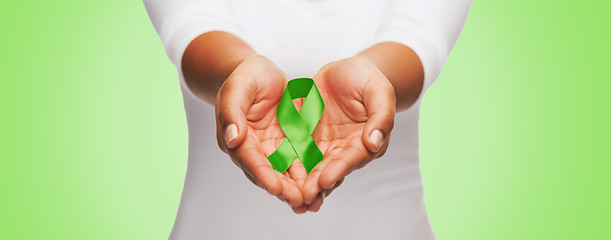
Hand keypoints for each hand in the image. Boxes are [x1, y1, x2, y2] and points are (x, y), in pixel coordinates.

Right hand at [215, 55, 306, 207]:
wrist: (261, 71)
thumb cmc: (246, 75)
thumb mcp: (239, 86)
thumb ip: (232, 111)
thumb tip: (232, 138)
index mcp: (236, 136)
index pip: (249, 159)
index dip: (262, 174)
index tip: (275, 187)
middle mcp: (253, 148)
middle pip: (268, 172)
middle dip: (283, 188)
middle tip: (299, 201)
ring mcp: (271, 147)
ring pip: (284, 172)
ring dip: (297, 188)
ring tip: (312, 201)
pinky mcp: (288, 144)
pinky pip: (299, 161)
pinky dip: (308, 174)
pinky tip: (323, 185)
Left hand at [299, 56, 396, 211]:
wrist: (345, 70)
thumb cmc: (366, 77)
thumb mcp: (378, 90)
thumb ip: (381, 115)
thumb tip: (374, 143)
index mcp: (366, 140)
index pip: (352, 157)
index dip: (339, 169)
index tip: (325, 180)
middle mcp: (346, 149)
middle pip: (331, 169)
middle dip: (318, 183)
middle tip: (303, 196)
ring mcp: (326, 146)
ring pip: (313, 168)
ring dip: (303, 183)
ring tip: (291, 198)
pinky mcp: (308, 139)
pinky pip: (297, 154)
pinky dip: (289, 168)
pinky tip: (277, 179)